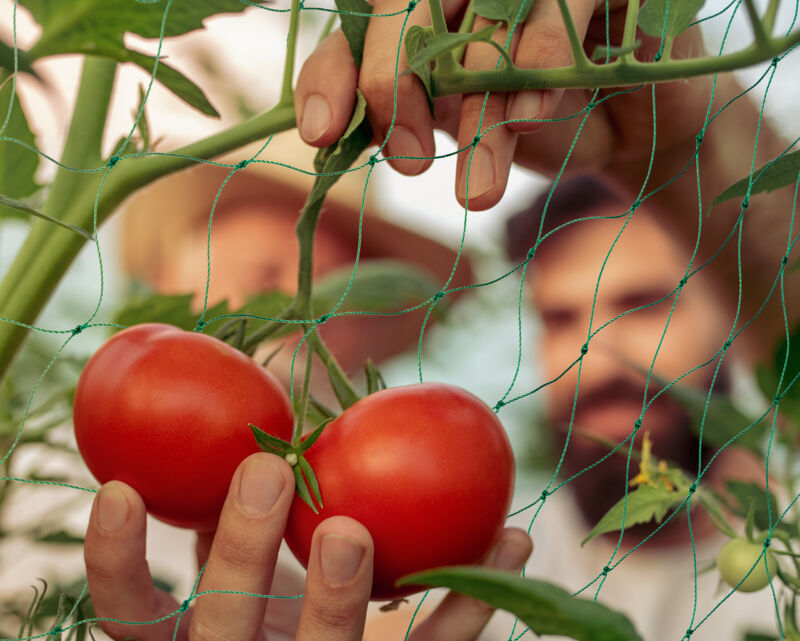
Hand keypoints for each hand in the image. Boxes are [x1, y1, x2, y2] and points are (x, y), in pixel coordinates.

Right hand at [84, 452, 530, 640]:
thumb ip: (250, 491)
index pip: (133, 618)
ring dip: (336, 598)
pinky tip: (511, 540)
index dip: (112, 563)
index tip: (118, 486)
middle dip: (237, 554)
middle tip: (263, 468)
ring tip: (355, 526)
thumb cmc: (295, 614)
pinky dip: (468, 605)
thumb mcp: (262, 558)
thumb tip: (269, 372)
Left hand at [295, 0, 712, 209]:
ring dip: (477, 111)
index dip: (333, 74)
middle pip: (408, 6)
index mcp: (428, 18)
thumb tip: (329, 134)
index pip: (359, 28)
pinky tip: (532, 114)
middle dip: (394, 85)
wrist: (630, 131)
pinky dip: (543, 56)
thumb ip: (403, 118)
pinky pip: (562, 0)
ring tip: (477, 192)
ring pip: (484, 20)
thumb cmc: (536, 125)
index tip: (320, 133)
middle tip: (405, 165)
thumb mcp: (460, 128)